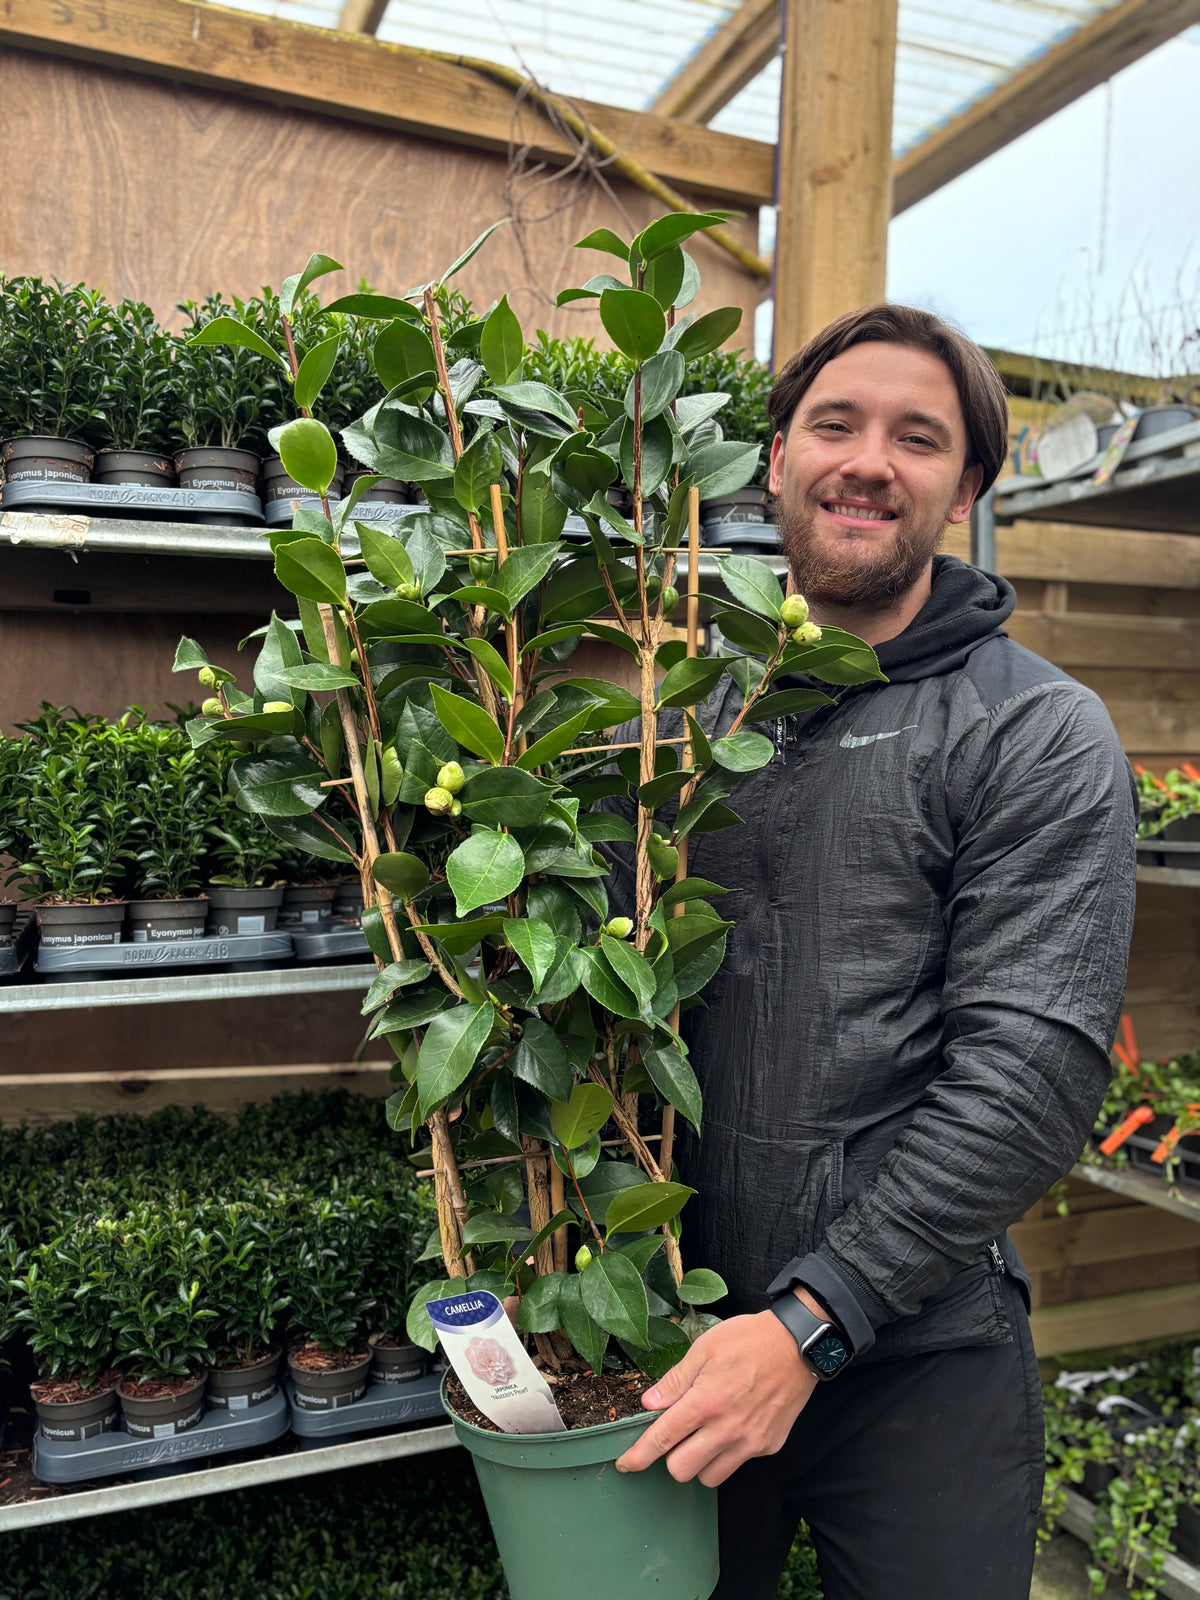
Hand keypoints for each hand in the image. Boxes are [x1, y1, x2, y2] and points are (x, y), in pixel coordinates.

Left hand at [614, 1300, 818, 1487]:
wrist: (798, 1344)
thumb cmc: (749, 1340)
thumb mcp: (705, 1348)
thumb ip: (675, 1381)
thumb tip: (648, 1404)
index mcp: (705, 1402)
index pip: (662, 1440)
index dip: (638, 1456)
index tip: (626, 1464)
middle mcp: (727, 1430)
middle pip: (681, 1471)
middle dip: (671, 1458)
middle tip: (677, 1435)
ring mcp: (750, 1442)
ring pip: (709, 1477)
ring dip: (699, 1462)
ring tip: (704, 1434)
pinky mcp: (768, 1446)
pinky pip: (738, 1464)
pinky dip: (727, 1454)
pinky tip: (732, 1427)